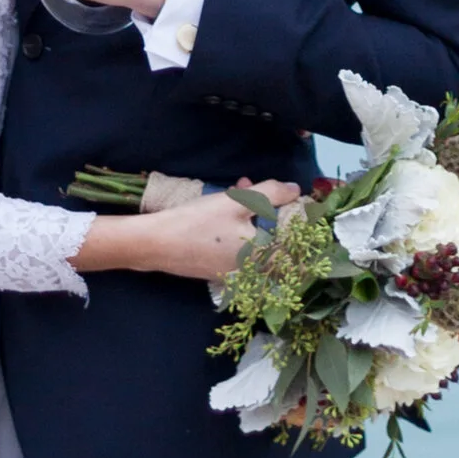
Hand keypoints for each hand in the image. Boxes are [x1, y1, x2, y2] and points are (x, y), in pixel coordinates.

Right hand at [125, 179, 303, 280]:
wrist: (157, 245)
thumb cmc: (199, 222)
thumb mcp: (236, 201)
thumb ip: (270, 193)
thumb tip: (295, 190)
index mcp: (263, 256)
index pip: (296, 244)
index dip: (301, 222)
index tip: (299, 202)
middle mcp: (254, 270)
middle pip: (275, 239)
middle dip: (272, 209)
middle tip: (261, 186)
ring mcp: (236, 272)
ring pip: (256, 239)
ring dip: (254, 213)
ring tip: (240, 187)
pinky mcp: (220, 268)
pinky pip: (240, 245)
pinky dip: (240, 225)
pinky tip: (227, 205)